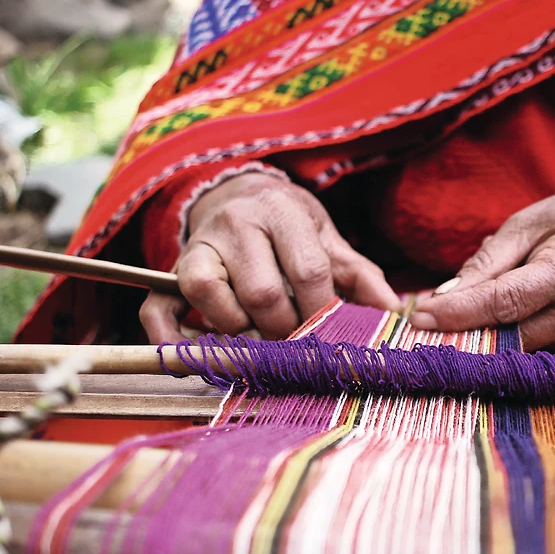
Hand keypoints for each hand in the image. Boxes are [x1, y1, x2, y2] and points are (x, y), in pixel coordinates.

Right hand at [140, 172, 398, 342]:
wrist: (238, 194)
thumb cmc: (291, 228)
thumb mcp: (328, 240)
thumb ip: (361, 276)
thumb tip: (396, 315)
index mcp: (282, 213)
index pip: (307, 270)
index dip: (322, 311)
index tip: (332, 336)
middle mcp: (236, 224)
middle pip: (261, 292)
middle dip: (283, 329)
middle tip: (296, 344)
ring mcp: (198, 247)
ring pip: (209, 296)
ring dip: (236, 331)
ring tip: (256, 339)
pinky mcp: (171, 272)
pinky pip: (158, 309)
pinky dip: (171, 340)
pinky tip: (193, 358)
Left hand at [409, 187, 554, 350]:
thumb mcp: (528, 222)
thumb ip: (488, 262)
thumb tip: (444, 297)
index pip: (504, 303)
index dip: (458, 314)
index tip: (418, 318)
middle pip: (508, 336)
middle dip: (461, 333)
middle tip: (419, 327)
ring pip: (519, 349)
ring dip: (481, 339)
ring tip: (451, 321)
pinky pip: (535, 351)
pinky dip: (506, 340)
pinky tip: (487, 326)